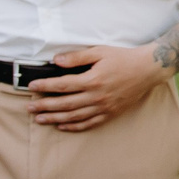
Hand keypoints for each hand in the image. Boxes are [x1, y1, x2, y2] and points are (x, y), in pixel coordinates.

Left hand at [28, 44, 167, 131]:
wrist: (148, 69)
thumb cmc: (123, 58)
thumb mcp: (99, 51)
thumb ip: (77, 57)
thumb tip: (56, 60)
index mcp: (92, 79)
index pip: (62, 85)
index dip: (45, 86)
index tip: (32, 87)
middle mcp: (97, 96)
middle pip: (65, 104)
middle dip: (45, 106)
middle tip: (30, 108)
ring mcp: (104, 107)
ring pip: (74, 116)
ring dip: (55, 119)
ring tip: (40, 119)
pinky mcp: (110, 113)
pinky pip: (89, 123)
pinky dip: (74, 126)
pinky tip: (63, 126)